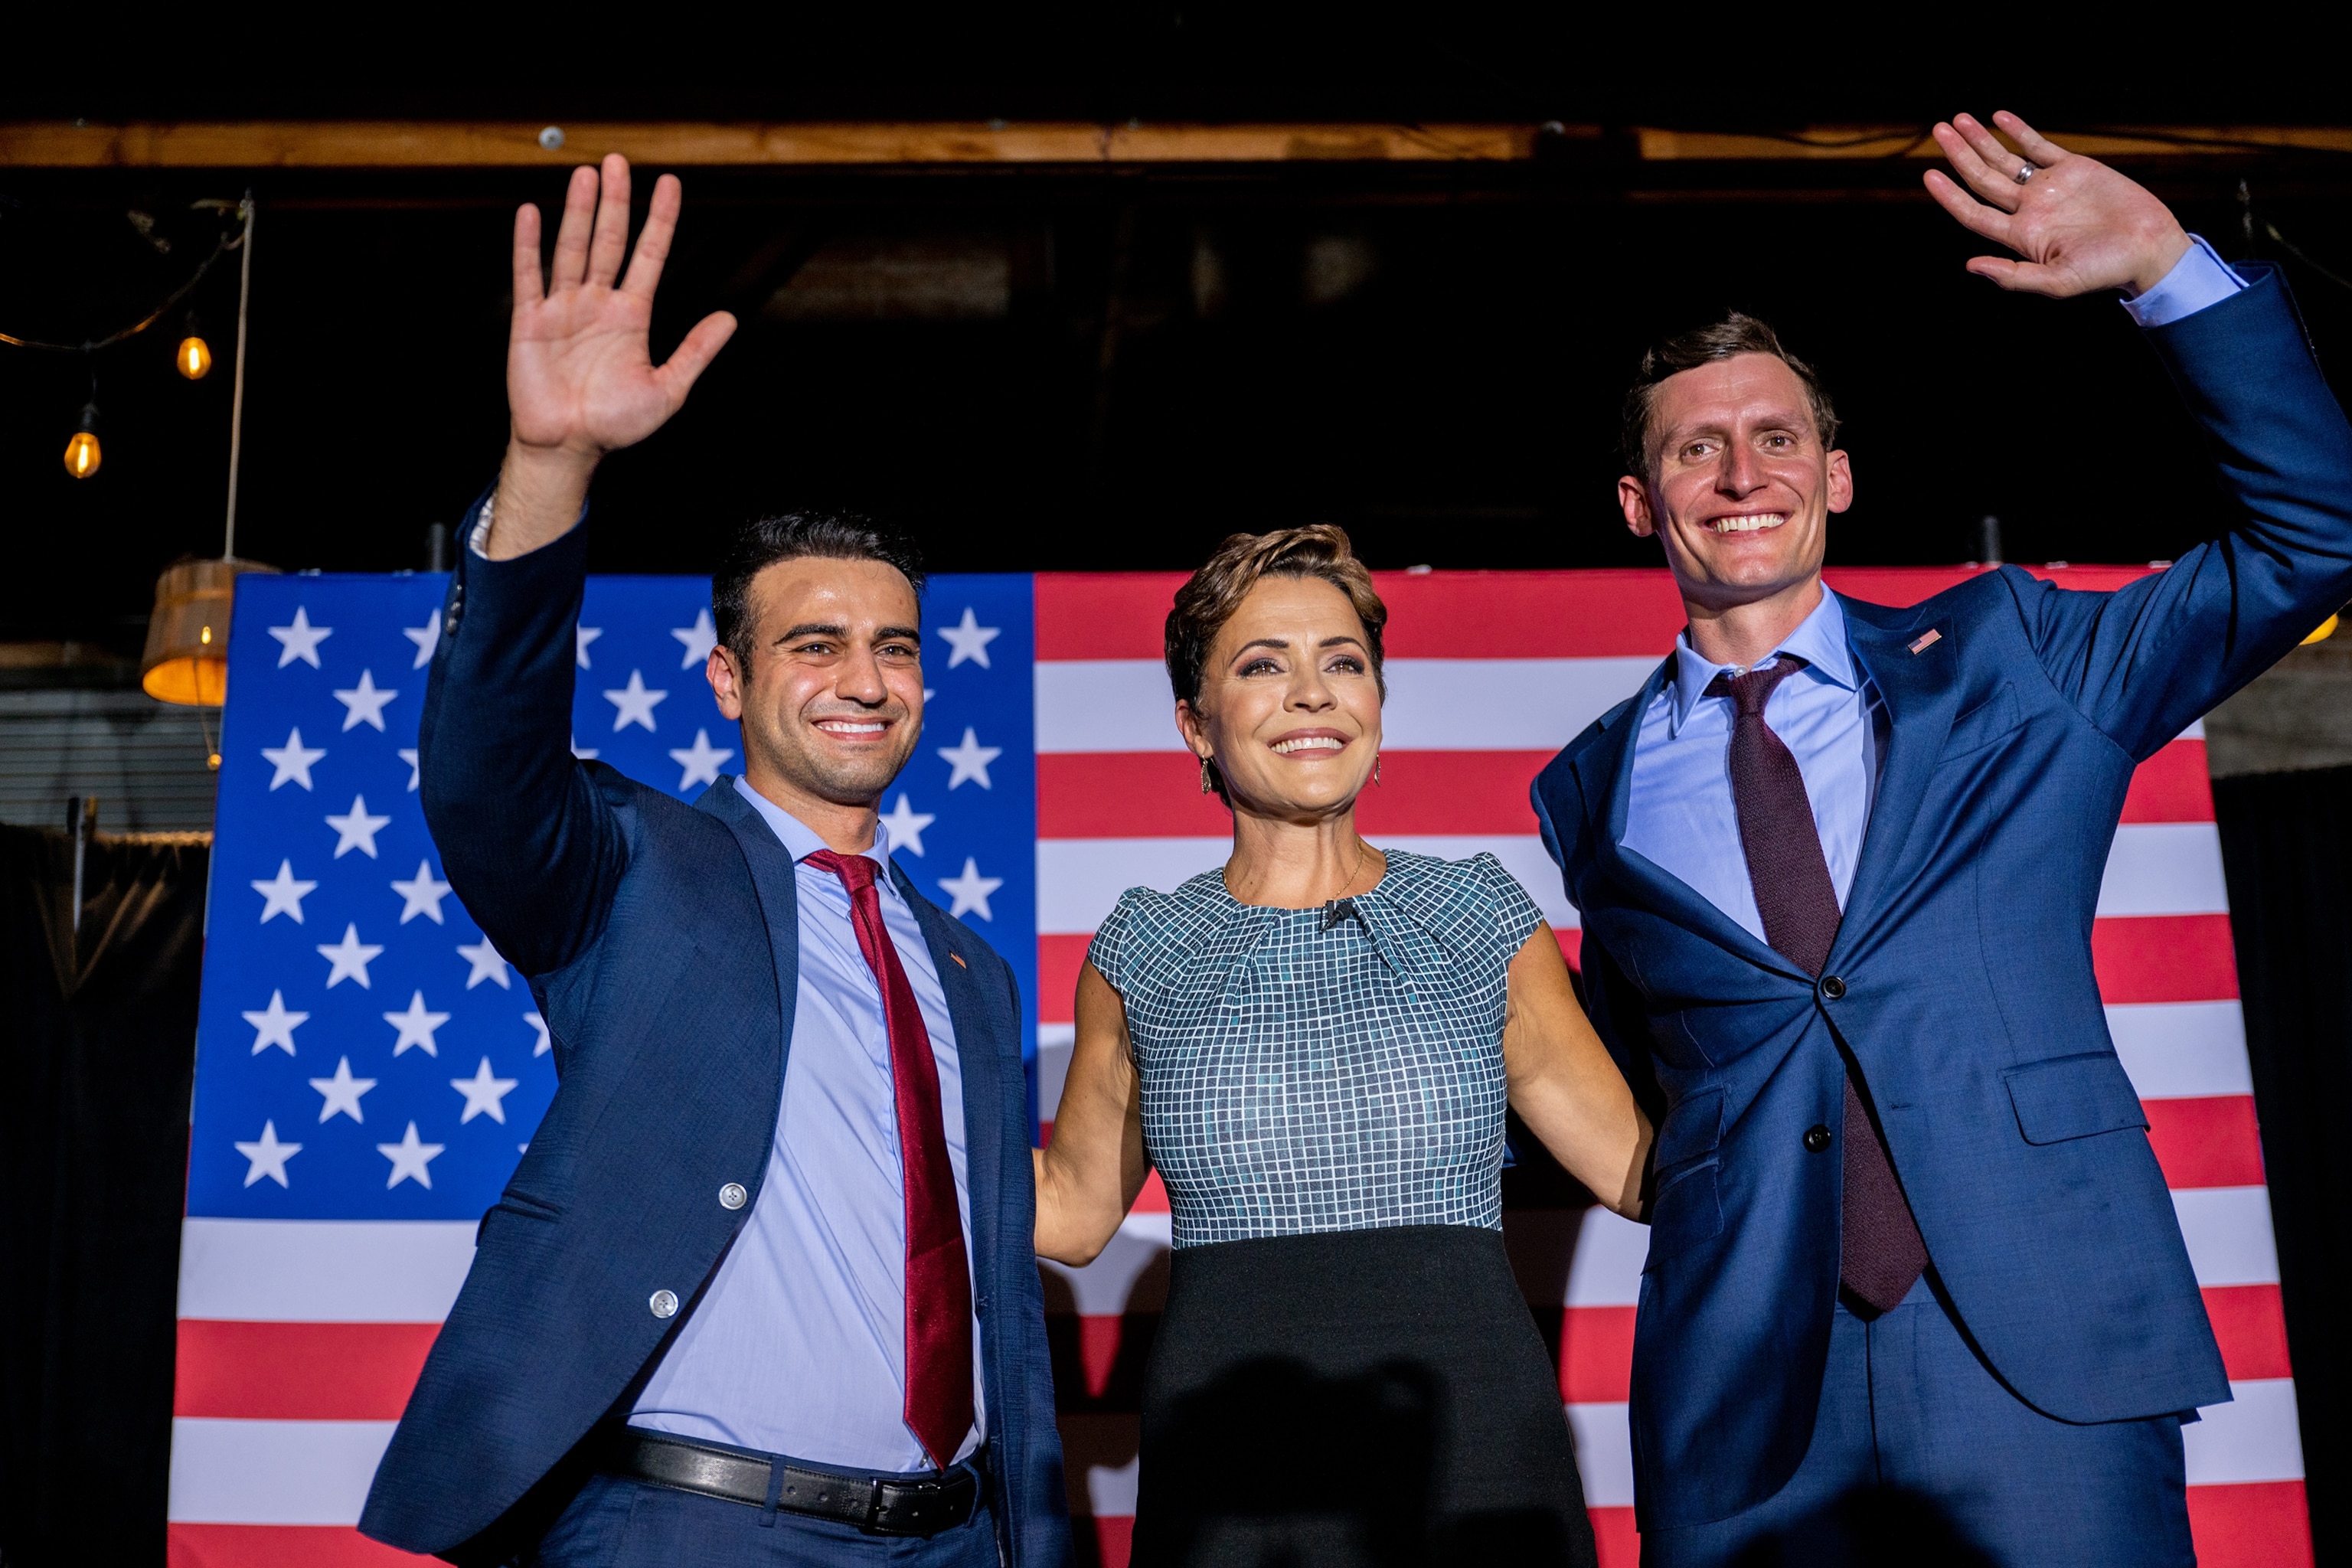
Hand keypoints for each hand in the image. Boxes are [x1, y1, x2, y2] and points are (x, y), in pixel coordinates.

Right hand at [488, 155, 735, 556]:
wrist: (569, 449)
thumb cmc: (615, 424)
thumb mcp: (667, 389)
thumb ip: (695, 352)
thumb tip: (729, 318)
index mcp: (632, 317)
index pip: (649, 256)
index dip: (659, 221)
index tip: (670, 184)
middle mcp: (598, 304)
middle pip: (609, 242)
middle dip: (617, 202)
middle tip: (620, 161)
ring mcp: (563, 308)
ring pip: (573, 248)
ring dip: (579, 212)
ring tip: (587, 174)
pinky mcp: (530, 321)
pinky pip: (529, 275)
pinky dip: (529, 244)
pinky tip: (533, 212)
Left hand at [1924, 112, 2190, 298]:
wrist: (2149, 248)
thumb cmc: (2105, 271)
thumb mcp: (2057, 281)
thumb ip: (2013, 275)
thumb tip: (1969, 265)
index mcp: (2020, 235)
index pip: (1973, 212)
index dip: (1949, 195)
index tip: (1928, 173)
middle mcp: (2029, 209)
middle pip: (1983, 178)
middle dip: (1959, 155)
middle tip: (1938, 130)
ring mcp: (2049, 187)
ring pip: (2005, 159)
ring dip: (1981, 140)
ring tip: (1957, 120)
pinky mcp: (2074, 168)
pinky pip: (2038, 146)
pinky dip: (2018, 131)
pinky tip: (1998, 117)